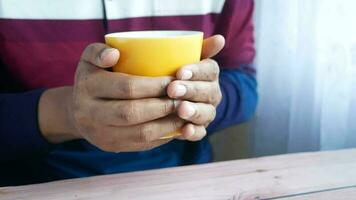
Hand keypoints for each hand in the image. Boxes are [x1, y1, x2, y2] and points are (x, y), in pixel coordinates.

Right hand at [39, 43, 184, 151]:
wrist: (78, 110)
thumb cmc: (94, 77)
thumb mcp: (90, 58)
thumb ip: (100, 51)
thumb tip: (115, 54)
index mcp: (88, 86)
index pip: (126, 87)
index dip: (154, 85)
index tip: (174, 80)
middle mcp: (89, 113)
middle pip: (132, 113)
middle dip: (162, 106)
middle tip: (183, 98)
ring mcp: (100, 133)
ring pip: (139, 133)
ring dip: (166, 124)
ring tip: (183, 113)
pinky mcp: (111, 147)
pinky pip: (141, 145)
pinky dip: (162, 136)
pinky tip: (176, 126)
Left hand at [167, 35, 224, 140]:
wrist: (163, 98)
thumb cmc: (171, 73)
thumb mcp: (180, 58)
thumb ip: (198, 48)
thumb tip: (220, 39)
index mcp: (209, 74)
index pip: (209, 70)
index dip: (196, 71)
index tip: (180, 72)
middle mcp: (212, 93)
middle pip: (208, 91)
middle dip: (191, 90)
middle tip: (173, 89)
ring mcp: (207, 111)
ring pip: (206, 112)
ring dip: (194, 111)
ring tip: (181, 110)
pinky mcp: (199, 128)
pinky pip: (200, 132)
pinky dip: (193, 132)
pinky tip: (184, 131)